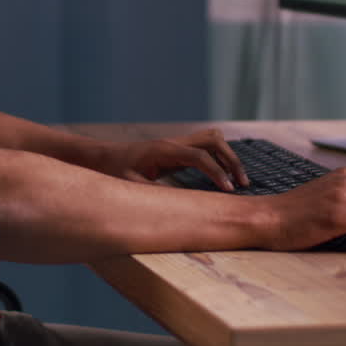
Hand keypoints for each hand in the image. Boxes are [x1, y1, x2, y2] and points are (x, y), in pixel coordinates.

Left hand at [91, 129, 248, 190]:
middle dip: (231, 160)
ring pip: (213, 139)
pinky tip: (224, 176)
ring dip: (228, 156)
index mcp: (164, 150)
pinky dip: (219, 158)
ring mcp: (177, 143)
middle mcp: (174, 143)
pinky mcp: (177, 149)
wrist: (103, 157)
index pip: (200, 156)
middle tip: (243, 183)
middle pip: (214, 140)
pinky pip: (205, 147)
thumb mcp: (131, 186)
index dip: (217, 171)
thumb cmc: (114, 171)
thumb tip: (179, 206)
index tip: (229, 189)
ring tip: (239, 180)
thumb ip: (154, 195)